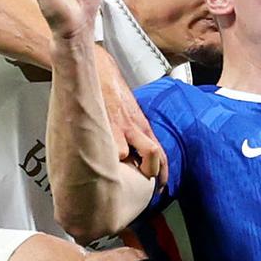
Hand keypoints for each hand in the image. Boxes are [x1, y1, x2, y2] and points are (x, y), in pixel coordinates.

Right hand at [95, 48, 168, 185]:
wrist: (100, 71)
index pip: (161, 155)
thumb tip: (133, 158)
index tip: (160, 189)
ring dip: (120, 168)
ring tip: (112, 177)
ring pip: (126, 157)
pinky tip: (97, 163)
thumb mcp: (130, 115)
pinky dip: (104, 157)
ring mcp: (120, 127)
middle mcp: (135, 128)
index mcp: (143, 127)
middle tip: (139, 188)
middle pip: (152, 157)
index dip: (162, 174)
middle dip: (147, 174)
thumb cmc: (113, 94)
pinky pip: (108, 147)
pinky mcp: (104, 123)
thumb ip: (134, 135)